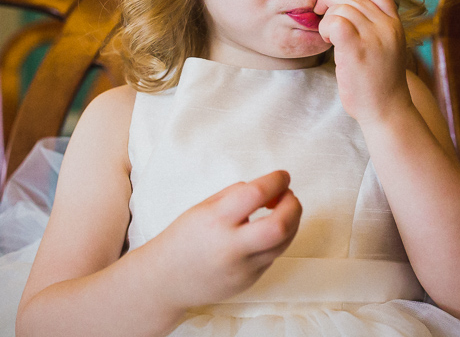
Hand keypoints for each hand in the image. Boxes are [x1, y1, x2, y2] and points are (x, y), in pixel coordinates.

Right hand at [148, 170, 300, 309]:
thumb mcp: (204, 208)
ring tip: (282, 210)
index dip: (276, 181)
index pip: (255, 194)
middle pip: (280, 226)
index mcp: (215, 220)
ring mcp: (242, 268)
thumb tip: (270, 188)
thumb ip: (236, 196)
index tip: (283, 176)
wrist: (166, 281)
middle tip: (289, 195)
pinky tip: (264, 232)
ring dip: (291, 221)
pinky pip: (272, 256)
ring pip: (283, 243)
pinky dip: (276, 240)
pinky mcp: (249, 282)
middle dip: (293, 206)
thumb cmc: (184, 238)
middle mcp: (231, 246)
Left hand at [314, 0, 411, 123]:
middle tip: (323, 21)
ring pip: (339, 8)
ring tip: (329, 39)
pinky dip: (325, 28)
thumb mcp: (385, 48)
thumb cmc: (379, 83)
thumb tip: (345, 8)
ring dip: (326, 21)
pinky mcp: (357, 49)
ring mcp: (374, 36)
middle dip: (329, 3)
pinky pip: (334, 22)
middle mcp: (387, 26)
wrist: (387, 110)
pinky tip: (328, 42)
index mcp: (395, 24)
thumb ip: (373, 27)